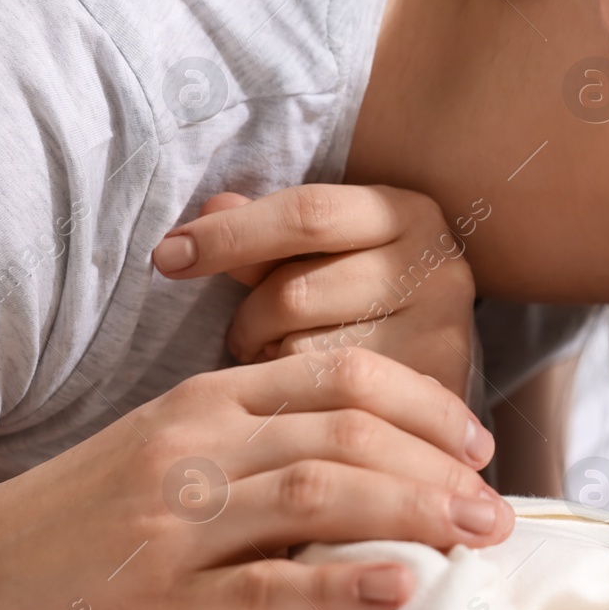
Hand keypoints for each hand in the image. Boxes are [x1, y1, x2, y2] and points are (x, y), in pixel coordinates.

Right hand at [0, 348, 511, 609]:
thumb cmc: (102, 509)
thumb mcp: (177, 438)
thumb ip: (269, 424)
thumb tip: (388, 435)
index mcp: (209, 402)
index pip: (342, 376)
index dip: (427, 405)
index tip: (478, 443)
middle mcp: (197, 452)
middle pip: (348, 436)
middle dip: (440, 469)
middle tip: (498, 508)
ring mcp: (178, 527)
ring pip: (321, 498)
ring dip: (416, 515)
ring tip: (477, 539)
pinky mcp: (164, 605)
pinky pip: (268, 589)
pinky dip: (342, 587)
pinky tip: (402, 589)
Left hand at [153, 184, 480, 400]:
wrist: (432, 386)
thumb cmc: (358, 300)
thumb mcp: (320, 252)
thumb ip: (264, 233)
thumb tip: (214, 205)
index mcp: (411, 214)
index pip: (308, 213)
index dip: (228, 235)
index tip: (167, 257)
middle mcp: (440, 269)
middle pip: (297, 291)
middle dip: (251, 317)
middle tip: (247, 334)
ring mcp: (441, 337)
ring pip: (305, 351)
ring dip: (272, 360)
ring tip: (283, 359)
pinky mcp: (429, 397)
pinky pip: (325, 404)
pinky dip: (297, 399)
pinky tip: (306, 394)